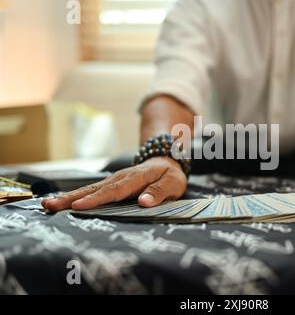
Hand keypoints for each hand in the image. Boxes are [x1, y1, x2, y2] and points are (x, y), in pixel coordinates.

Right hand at [42, 156, 186, 211]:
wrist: (166, 160)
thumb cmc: (170, 175)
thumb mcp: (173, 183)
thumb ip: (159, 192)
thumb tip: (144, 202)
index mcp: (136, 177)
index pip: (115, 190)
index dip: (97, 199)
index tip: (79, 207)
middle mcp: (121, 178)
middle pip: (95, 189)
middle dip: (73, 198)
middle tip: (51, 205)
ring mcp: (114, 180)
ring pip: (90, 189)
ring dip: (69, 197)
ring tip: (49, 204)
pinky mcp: (111, 184)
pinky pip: (93, 191)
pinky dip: (77, 197)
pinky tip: (63, 202)